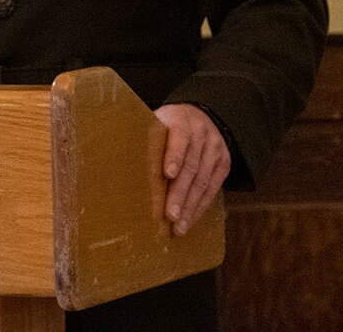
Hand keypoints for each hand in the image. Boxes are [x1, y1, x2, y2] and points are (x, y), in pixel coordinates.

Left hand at [154, 103, 230, 235]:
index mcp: (181, 120)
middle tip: (169, 215)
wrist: (197, 116)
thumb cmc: (166, 124)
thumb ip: (145, 137)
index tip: (167, 174)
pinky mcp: (223, 164)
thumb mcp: (155, 122)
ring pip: (203, 182)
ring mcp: (215, 150)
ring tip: (178, 226)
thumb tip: (119, 159)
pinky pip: (212, 188)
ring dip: (190, 207)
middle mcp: (202, 134)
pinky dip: (200, 206)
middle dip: (179, 193)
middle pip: (191, 167)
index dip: (174, 156)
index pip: (179, 137)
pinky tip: (189, 219)